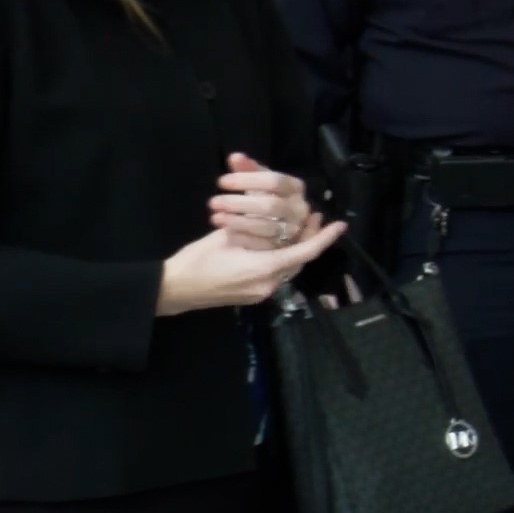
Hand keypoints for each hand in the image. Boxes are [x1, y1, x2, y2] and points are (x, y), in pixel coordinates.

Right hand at [159, 218, 345, 313]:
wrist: (173, 290)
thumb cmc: (196, 261)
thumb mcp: (224, 236)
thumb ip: (252, 228)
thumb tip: (270, 217)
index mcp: (263, 269)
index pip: (303, 252)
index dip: (323, 238)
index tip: (339, 225)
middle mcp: (268, 285)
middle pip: (299, 260)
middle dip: (310, 240)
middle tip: (317, 218)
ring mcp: (260, 293)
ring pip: (288, 267)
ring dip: (295, 248)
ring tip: (299, 227)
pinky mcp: (252, 295)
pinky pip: (276, 274)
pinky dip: (281, 258)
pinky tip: (277, 244)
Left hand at [207, 154, 319, 248]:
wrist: (282, 225)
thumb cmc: (267, 199)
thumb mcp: (259, 183)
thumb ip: (248, 170)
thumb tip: (235, 157)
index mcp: (295, 188)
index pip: (275, 181)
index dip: (247, 180)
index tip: (221, 181)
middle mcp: (300, 209)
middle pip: (271, 205)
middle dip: (239, 204)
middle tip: (213, 202)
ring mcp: (295, 230)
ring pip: (267, 226)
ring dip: (238, 222)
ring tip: (215, 218)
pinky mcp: (285, 248)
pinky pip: (263, 245)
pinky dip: (243, 238)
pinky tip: (226, 234)